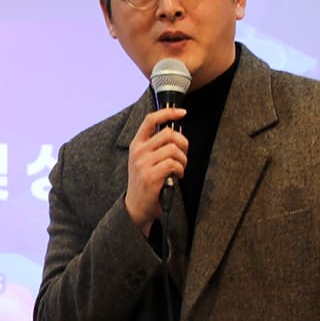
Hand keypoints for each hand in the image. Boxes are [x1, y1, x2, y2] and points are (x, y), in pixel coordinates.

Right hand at [124, 107, 187, 231]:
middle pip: (168, 134)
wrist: (136, 207)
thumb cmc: (145, 183)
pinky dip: (180, 170)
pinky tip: (176, 176)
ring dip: (183, 160)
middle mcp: (138, 152)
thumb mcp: (144, 160)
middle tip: (183, 154)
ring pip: (174, 149)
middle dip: (183, 143)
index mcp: (136, 144)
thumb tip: (176, 133)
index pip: (151, 120)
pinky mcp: (150, 176)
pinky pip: (174, 164)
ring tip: (179, 168)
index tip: (182, 112)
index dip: (168, 112)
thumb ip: (156, 145)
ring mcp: (143, 164)